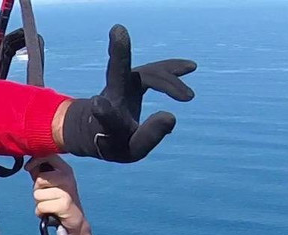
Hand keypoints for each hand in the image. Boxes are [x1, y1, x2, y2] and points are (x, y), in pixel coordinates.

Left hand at [27, 156, 88, 234]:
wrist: (74, 220)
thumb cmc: (58, 200)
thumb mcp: (50, 184)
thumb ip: (40, 173)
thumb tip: (28, 164)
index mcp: (65, 169)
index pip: (48, 156)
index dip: (35, 160)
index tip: (28, 168)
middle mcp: (67, 177)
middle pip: (40, 179)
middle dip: (36, 189)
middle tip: (44, 196)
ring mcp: (67, 190)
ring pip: (38, 194)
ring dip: (38, 203)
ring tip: (48, 205)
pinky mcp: (64, 204)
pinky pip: (41, 206)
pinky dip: (40, 212)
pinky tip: (49, 213)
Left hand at [62, 24, 196, 162]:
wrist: (97, 128)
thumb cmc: (115, 143)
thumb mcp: (131, 149)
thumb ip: (149, 136)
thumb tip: (171, 117)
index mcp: (107, 122)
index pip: (108, 119)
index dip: (104, 114)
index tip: (98, 105)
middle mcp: (111, 97)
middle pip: (116, 75)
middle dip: (117, 56)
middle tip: (118, 32)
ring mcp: (122, 84)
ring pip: (144, 73)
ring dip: (168, 75)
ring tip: (191, 70)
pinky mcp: (132, 78)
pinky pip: (153, 72)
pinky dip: (171, 70)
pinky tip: (191, 67)